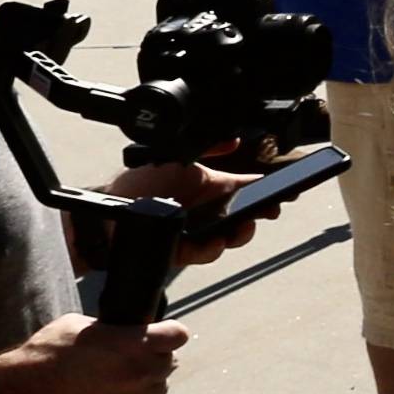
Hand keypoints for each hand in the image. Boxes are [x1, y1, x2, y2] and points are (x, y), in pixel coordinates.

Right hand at [0, 314, 190, 393]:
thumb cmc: (45, 354)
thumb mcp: (80, 325)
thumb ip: (114, 330)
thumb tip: (127, 332)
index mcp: (134, 344)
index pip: (178, 335)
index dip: (167, 333)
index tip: (158, 335)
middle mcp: (140, 373)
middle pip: (168, 362)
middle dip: (152, 357)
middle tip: (128, 358)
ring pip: (158, 389)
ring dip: (144, 383)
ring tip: (114, 380)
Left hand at [105, 157, 278, 266]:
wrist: (109, 212)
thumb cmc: (139, 183)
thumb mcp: (176, 157)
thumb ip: (208, 148)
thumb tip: (235, 140)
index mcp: (210, 186)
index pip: (246, 188)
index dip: (266, 191)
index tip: (285, 194)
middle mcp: (207, 209)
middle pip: (244, 216)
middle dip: (258, 216)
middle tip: (266, 213)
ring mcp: (197, 231)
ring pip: (229, 238)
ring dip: (237, 235)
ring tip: (237, 230)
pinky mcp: (183, 250)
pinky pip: (205, 253)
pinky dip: (210, 249)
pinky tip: (211, 242)